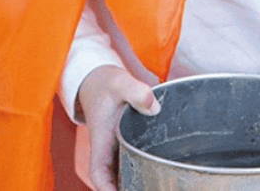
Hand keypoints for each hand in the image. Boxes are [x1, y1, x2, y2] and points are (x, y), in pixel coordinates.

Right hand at [75, 64, 159, 190]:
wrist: (100, 80)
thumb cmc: (106, 83)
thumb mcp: (120, 82)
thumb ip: (136, 91)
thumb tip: (154, 107)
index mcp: (101, 141)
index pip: (99, 173)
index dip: (107, 188)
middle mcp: (107, 151)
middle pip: (112, 182)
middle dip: (128, 188)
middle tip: (153, 185)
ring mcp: (116, 150)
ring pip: (123, 175)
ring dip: (136, 182)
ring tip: (159, 182)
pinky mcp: (125, 145)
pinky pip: (132, 164)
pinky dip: (141, 171)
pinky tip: (160, 172)